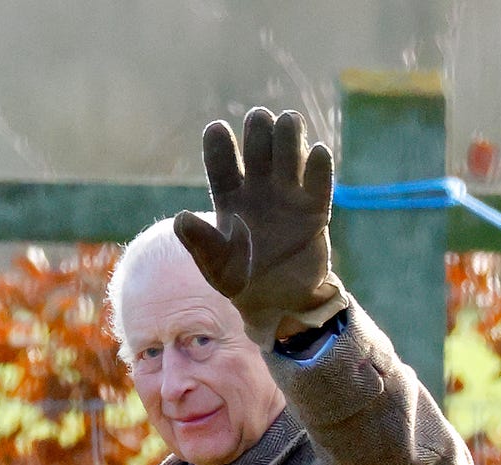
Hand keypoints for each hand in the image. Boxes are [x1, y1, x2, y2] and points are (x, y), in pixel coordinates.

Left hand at [174, 107, 347, 346]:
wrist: (280, 303)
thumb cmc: (241, 283)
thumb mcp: (216, 267)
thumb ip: (200, 243)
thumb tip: (181, 218)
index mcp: (229, 194)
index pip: (220, 155)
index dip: (219, 140)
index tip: (218, 130)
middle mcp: (258, 185)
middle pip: (259, 137)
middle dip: (260, 126)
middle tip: (261, 129)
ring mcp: (287, 193)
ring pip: (290, 144)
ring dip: (290, 131)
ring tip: (289, 131)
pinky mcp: (315, 207)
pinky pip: (319, 177)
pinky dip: (319, 162)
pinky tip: (316, 154)